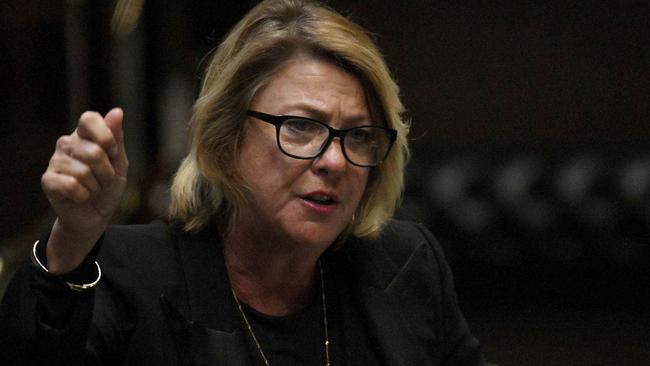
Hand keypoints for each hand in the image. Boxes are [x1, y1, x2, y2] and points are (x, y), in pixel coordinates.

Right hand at [41, 108, 127, 273]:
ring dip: (95, 186)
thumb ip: (117, 138)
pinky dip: (84, 195)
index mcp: (85, 135)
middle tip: (103, 179)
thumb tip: (117, 111)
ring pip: (84, 171)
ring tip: (92, 188)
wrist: (95, 215)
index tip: (112, 152)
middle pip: (94, 152)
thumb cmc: (108, 186)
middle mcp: (67, 143)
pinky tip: (80, 196)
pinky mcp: (48, 180)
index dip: (106, 137)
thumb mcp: (120, 162)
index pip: (89, 118)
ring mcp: (55, 160)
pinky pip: (71, 185)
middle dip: (106, 172)